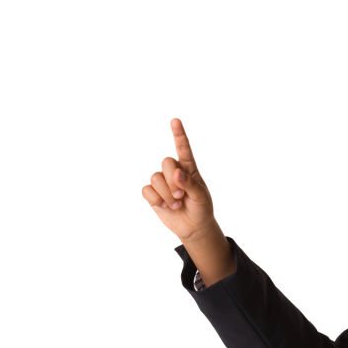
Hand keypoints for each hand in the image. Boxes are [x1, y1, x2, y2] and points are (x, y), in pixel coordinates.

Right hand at [142, 117, 215, 240]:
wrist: (193, 227)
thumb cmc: (201, 208)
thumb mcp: (201, 196)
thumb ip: (190, 183)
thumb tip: (176, 172)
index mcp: (189, 168)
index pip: (183, 148)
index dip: (178, 134)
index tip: (175, 121)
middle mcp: (174, 171)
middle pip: (166, 162)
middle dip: (173, 181)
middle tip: (182, 196)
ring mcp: (162, 182)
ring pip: (155, 177)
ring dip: (167, 194)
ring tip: (176, 204)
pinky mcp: (153, 194)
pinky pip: (147, 190)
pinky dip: (156, 200)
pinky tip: (165, 206)